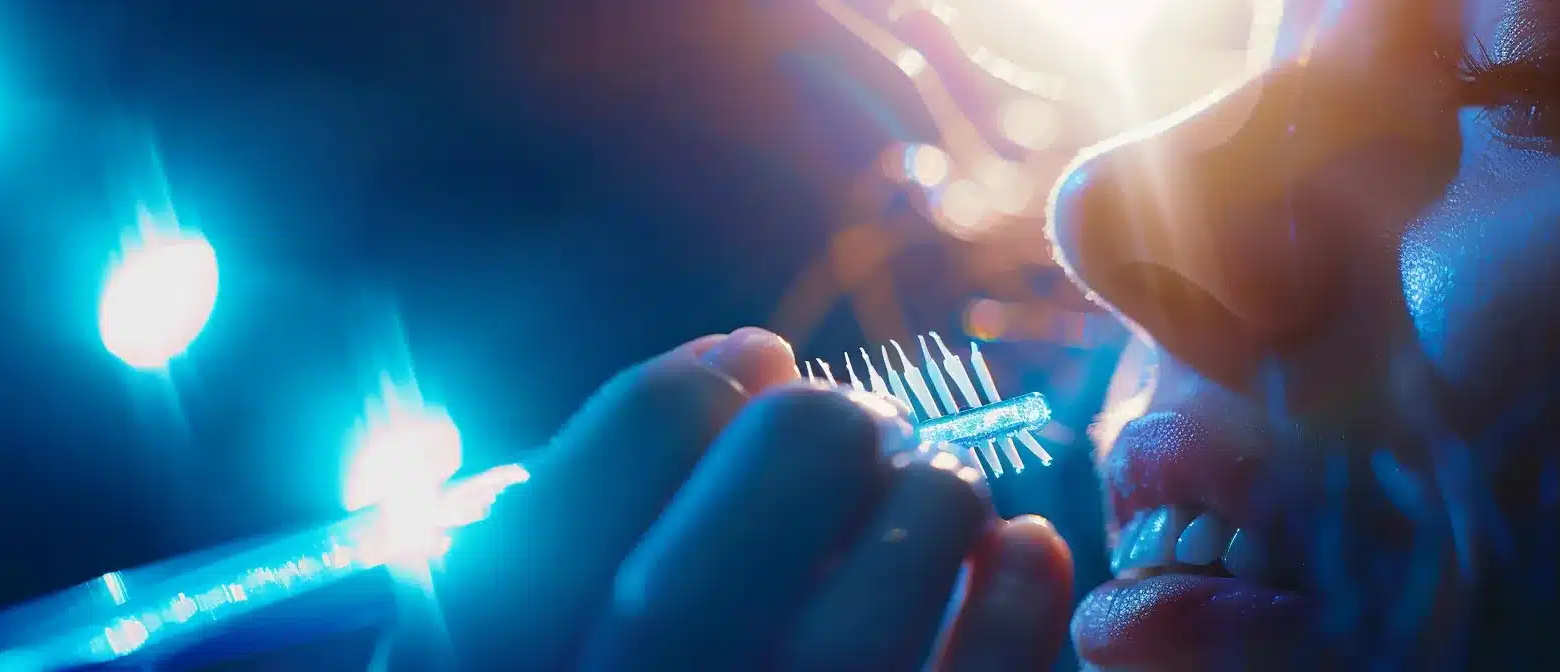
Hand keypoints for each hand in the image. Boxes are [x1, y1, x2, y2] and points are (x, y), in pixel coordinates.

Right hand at [377, 328, 1072, 670]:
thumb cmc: (619, 660)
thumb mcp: (536, 609)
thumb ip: (587, 510)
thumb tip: (744, 356)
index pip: (560, 519)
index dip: (680, 397)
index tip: (755, 356)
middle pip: (692, 587)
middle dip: (804, 447)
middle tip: (857, 417)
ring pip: (845, 650)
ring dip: (921, 518)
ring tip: (940, 482)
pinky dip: (1015, 609)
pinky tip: (1023, 546)